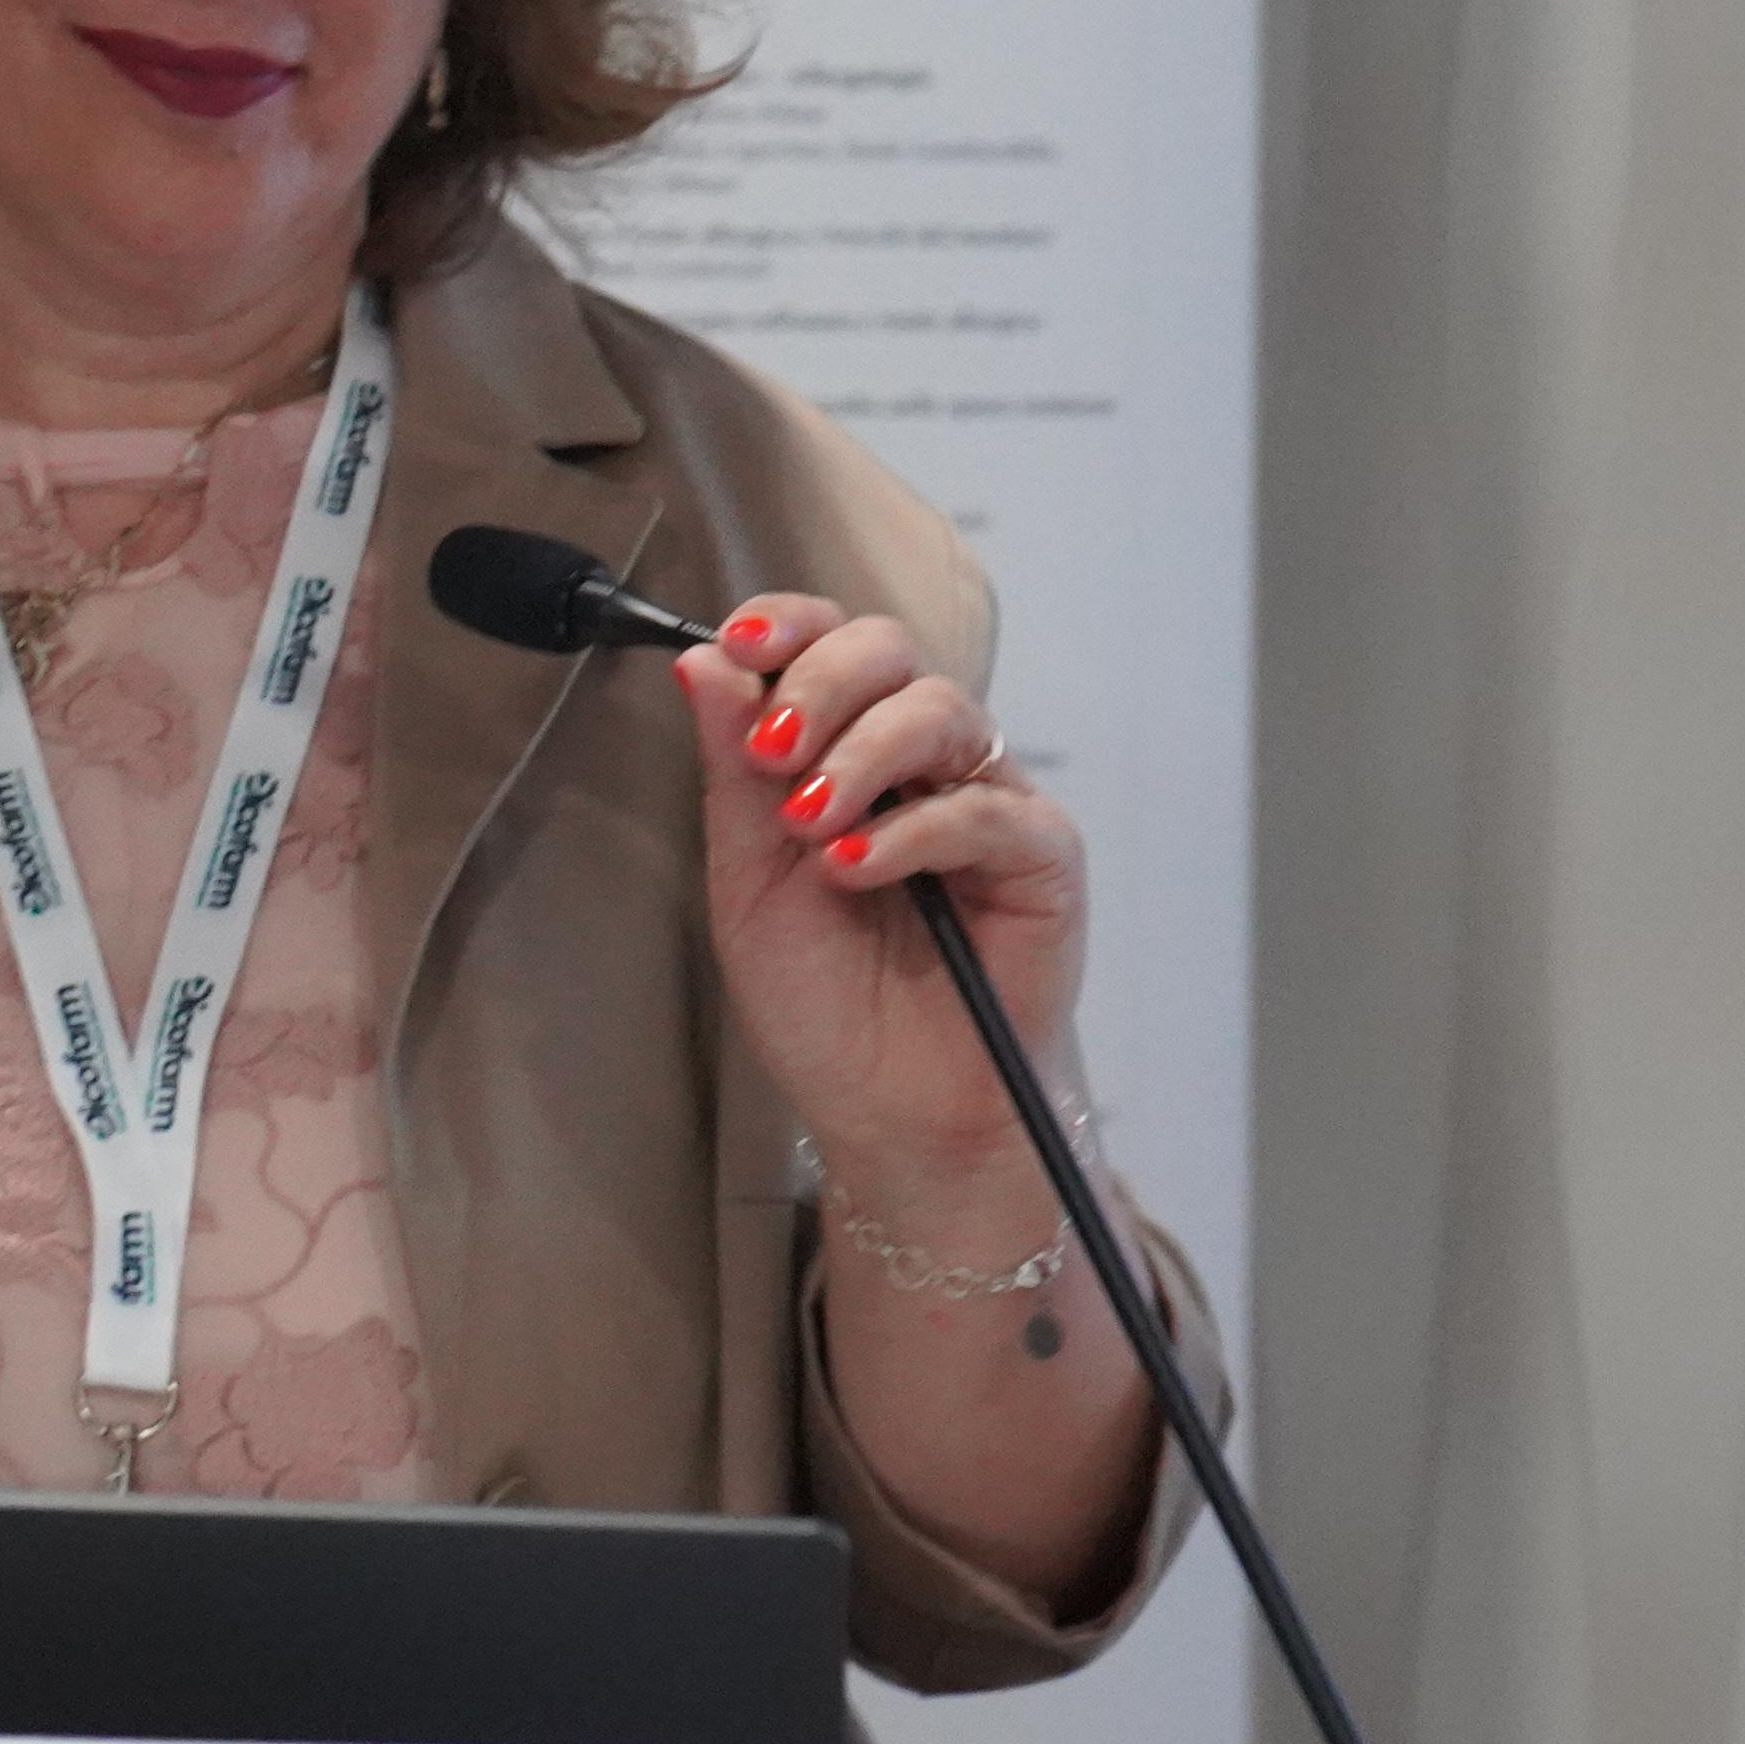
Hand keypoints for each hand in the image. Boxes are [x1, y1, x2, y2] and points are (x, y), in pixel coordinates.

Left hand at [674, 593, 1084, 1199]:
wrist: (890, 1117)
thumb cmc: (824, 1006)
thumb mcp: (748, 881)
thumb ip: (732, 771)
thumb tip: (702, 657)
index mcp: (848, 751)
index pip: (828, 643)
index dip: (788, 626)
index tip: (739, 643)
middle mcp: (923, 763)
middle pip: (889, 651)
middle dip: (819, 684)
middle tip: (771, 753)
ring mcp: (987, 802)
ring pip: (939, 710)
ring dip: (860, 754)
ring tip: (810, 826)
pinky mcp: (1041, 858)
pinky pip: (987, 807)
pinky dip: (913, 830)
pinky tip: (857, 867)